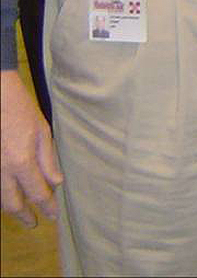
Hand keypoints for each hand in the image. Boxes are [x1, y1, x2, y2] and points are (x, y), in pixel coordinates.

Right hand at [1, 69, 62, 226]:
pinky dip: (0, 194)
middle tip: (33, 222)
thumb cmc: (20, 110)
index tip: (53, 216)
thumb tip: (56, 182)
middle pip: (12, 203)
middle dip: (24, 215)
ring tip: (21, 211)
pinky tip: (8, 194)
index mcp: (21, 162)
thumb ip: (48, 159)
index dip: (46, 207)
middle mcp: (2, 171)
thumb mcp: (42, 131)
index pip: (37, 193)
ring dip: (9, 207)